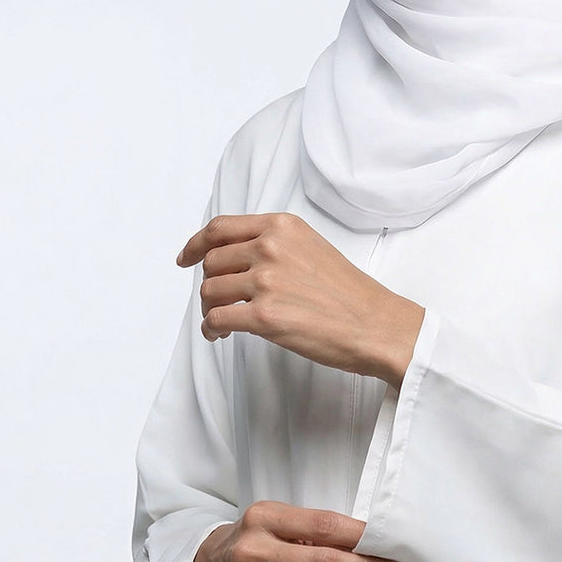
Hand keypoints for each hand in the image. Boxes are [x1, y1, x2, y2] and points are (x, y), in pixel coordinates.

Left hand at [177, 212, 424, 387]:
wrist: (376, 324)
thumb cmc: (349, 293)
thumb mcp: (312, 247)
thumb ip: (275, 244)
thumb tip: (236, 259)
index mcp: (282, 227)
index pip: (220, 228)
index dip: (196, 243)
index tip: (186, 257)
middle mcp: (270, 248)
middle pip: (212, 262)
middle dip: (210, 284)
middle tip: (219, 302)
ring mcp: (266, 281)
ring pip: (209, 290)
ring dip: (210, 308)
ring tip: (224, 322)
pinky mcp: (264, 316)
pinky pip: (216, 318)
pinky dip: (212, 328)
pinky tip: (221, 334)